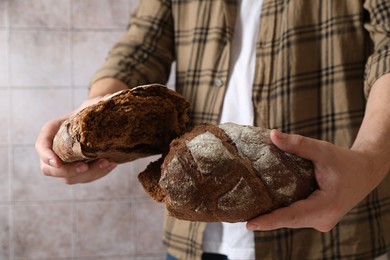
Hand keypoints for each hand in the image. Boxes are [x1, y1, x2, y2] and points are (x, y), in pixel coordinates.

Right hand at [35, 96, 116, 183]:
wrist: (95, 124)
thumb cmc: (88, 113)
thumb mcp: (90, 106)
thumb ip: (96, 103)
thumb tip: (108, 98)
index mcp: (51, 133)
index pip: (41, 146)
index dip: (46, 156)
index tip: (57, 162)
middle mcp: (53, 152)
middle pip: (51, 169)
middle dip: (68, 170)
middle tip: (85, 166)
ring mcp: (64, 164)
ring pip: (70, 178)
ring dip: (88, 173)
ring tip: (107, 162)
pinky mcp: (77, 172)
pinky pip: (84, 178)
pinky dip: (98, 173)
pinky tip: (111, 164)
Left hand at [246, 129, 385, 231]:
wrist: (365, 172)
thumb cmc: (344, 161)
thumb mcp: (322, 150)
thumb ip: (298, 144)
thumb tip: (273, 135)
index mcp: (326, 206)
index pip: (293, 216)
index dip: (271, 221)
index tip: (251, 224)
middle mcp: (323, 219)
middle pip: (290, 220)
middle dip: (267, 220)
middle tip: (242, 217)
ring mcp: (321, 221)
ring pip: (293, 220)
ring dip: (274, 217)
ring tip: (250, 213)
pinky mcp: (318, 218)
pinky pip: (297, 217)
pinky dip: (283, 213)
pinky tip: (266, 208)